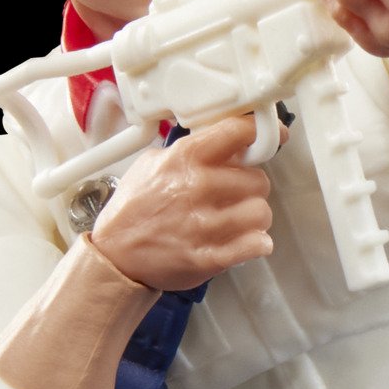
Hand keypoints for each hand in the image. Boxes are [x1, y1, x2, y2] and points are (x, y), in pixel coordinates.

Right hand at [89, 114, 275, 292]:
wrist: (115, 255)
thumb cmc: (135, 208)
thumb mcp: (154, 164)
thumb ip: (192, 151)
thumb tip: (231, 142)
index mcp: (184, 158)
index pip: (237, 132)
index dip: (262, 132)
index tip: (273, 135)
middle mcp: (197, 187)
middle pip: (259, 180)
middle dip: (252, 188)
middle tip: (238, 194)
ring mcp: (204, 224)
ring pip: (261, 213)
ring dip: (254, 218)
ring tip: (237, 220)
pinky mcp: (210, 256)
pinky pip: (257, 244)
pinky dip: (257, 244)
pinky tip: (246, 241)